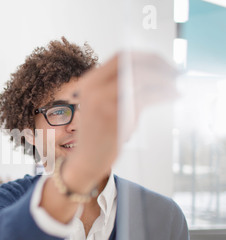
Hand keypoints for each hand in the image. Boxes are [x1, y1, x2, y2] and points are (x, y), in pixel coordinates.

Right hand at [65, 51, 177, 192]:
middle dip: (158, 64)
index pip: (122, 56)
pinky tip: (172, 96)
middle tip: (176, 73)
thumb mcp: (105, 103)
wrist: (87, 159)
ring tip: (176, 87)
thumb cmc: (101, 132)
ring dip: (163, 80)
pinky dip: (162, 94)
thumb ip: (122, 87)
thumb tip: (155, 73)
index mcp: (90, 81)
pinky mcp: (114, 115)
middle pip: (132, 62)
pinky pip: (144, 97)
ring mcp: (102, 100)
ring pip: (140, 78)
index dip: (147, 57)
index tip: (164, 64)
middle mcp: (93, 86)